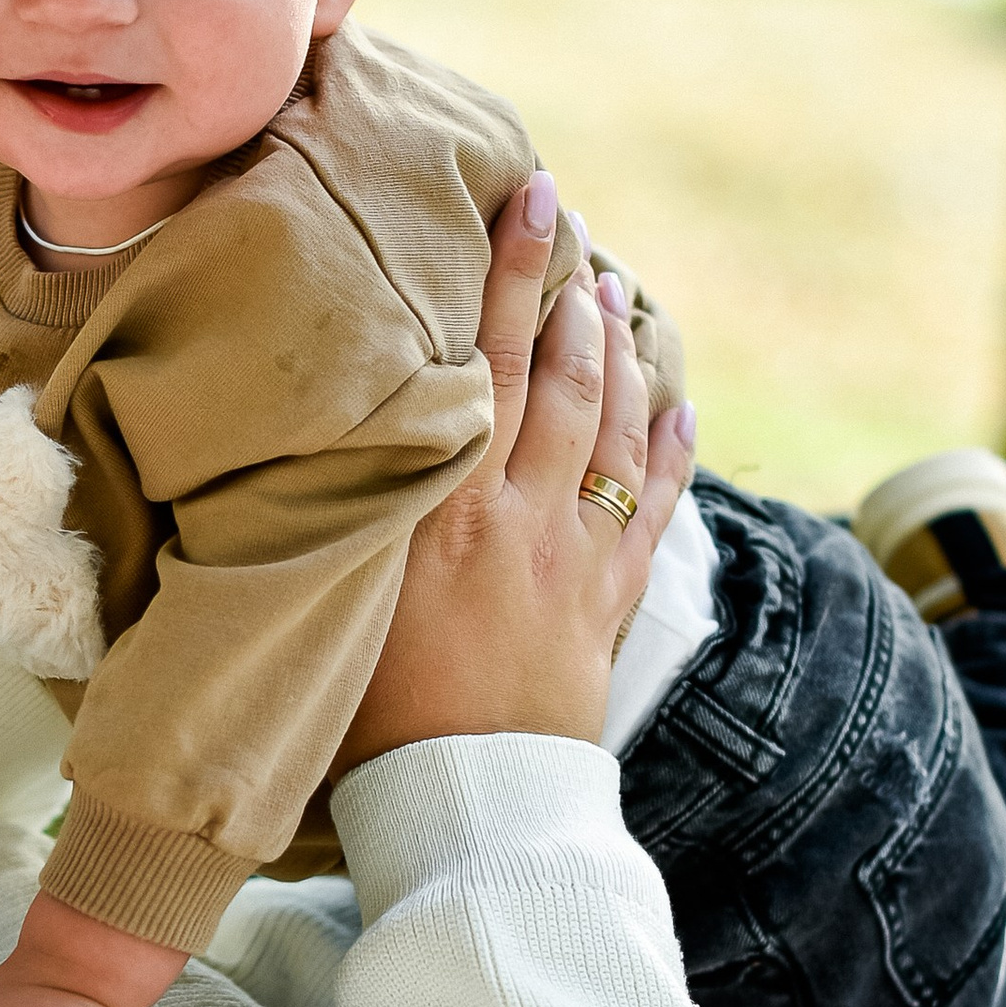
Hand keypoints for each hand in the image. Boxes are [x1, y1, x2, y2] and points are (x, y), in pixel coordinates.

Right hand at [331, 168, 696, 777]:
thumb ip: (343, 510)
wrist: (459, 807)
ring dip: (620, 351)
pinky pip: (653, 510)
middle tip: (572, 219)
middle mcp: (519, 518)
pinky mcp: (605, 608)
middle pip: (562, 377)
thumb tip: (324, 426)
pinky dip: (672, 448)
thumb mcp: (336, 594)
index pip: (490, 359)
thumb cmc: (365, 715)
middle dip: (570, 289)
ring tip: (615, 291)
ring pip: (615, 430)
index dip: (513, 273)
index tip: (532, 199)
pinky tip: (681, 402)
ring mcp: (573, 560)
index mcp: (444, 506)